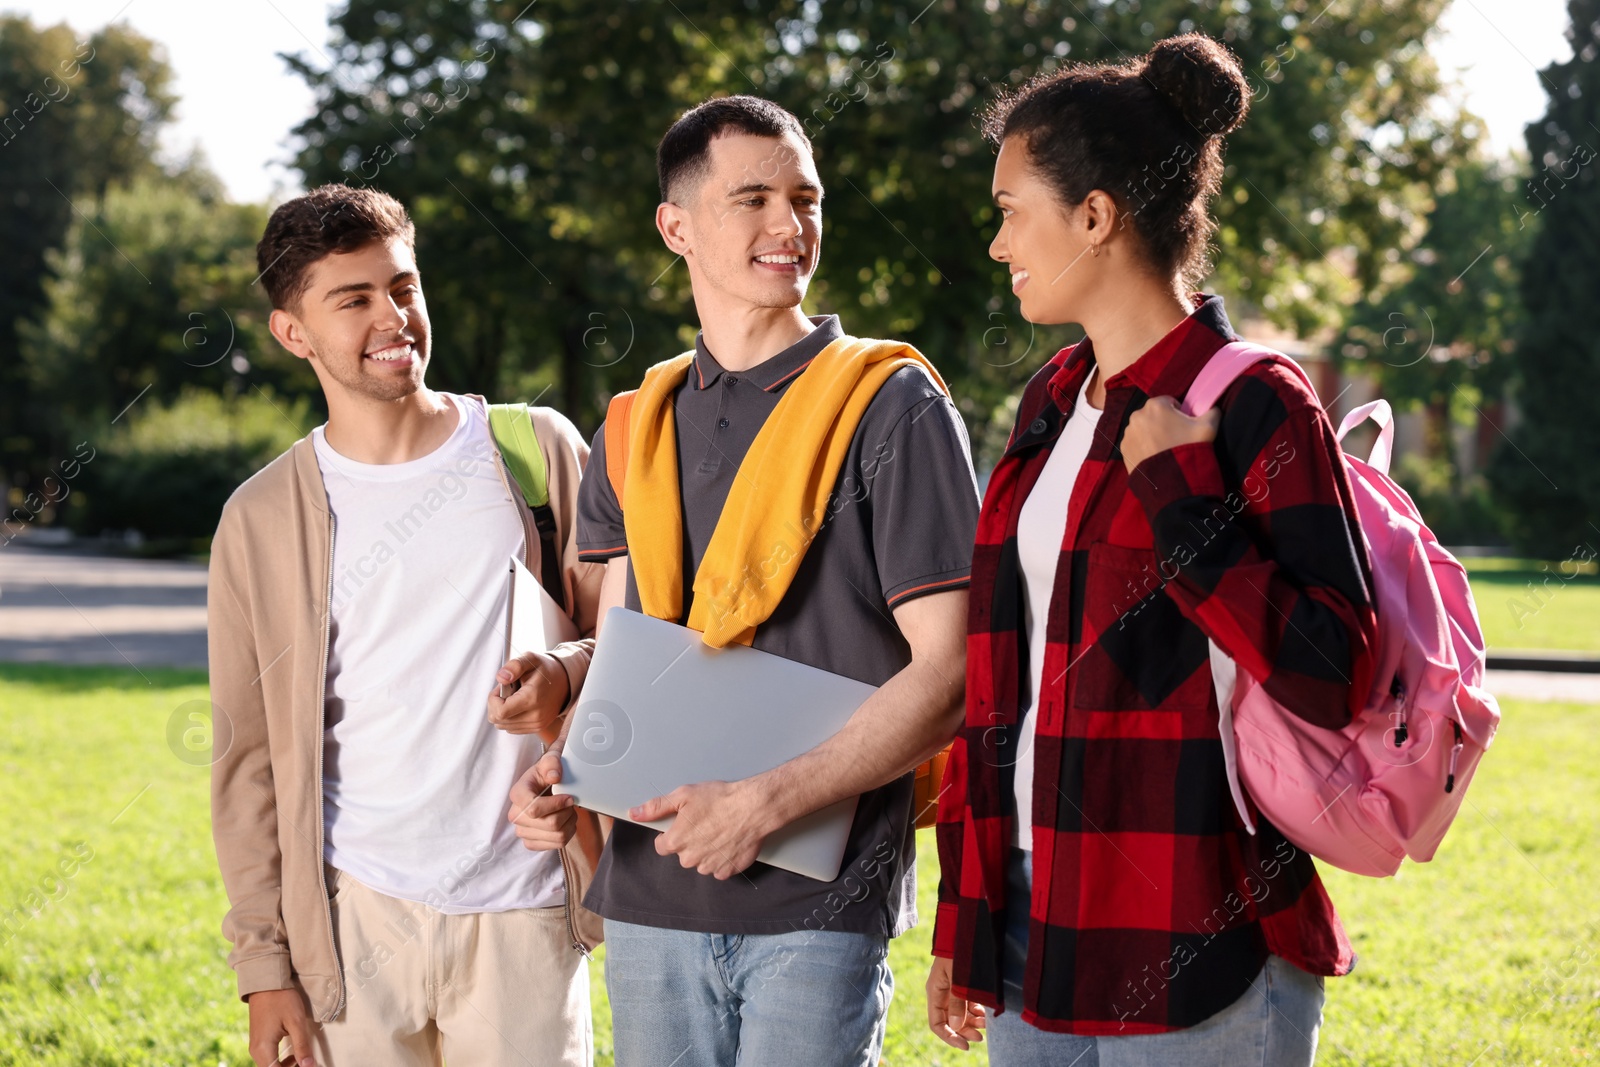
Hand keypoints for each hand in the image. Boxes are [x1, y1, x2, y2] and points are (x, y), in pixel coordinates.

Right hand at [247, 987, 315, 1066]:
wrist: (266, 982)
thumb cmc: (281, 999)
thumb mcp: (296, 1022)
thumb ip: (302, 1046)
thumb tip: (309, 1066)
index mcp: (263, 1049)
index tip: (308, 1065)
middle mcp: (256, 1051)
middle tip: (307, 1062)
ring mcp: (255, 1046)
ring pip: (270, 1066)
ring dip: (286, 1066)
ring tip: (302, 1058)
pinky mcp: (258, 1040)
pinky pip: (268, 1058)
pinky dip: (280, 1060)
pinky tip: (293, 1053)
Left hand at [487, 651, 569, 739]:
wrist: (565, 681)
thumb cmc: (546, 670)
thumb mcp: (530, 659)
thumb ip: (514, 666)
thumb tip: (501, 678)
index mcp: (532, 698)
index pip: (499, 712)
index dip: (493, 700)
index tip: (501, 688)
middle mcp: (535, 716)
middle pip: (498, 720)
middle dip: (496, 705)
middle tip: (507, 691)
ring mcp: (537, 724)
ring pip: (503, 725)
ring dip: (502, 711)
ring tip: (514, 697)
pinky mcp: (537, 728)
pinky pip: (511, 728)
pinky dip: (510, 717)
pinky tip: (518, 705)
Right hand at [507, 747, 577, 850]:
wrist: (543, 785)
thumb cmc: (546, 773)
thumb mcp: (550, 760)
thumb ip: (552, 763)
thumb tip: (554, 777)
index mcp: (517, 794)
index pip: (534, 808)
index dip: (556, 804)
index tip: (569, 797)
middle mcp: (515, 815)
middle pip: (550, 824)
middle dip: (567, 813)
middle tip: (570, 802)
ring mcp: (522, 831)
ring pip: (557, 836)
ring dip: (570, 822)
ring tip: (568, 811)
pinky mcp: (531, 843)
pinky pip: (557, 845)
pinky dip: (568, 833)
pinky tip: (566, 822)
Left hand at [631, 779, 772, 879]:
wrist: (753, 807)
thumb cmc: (720, 799)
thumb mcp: (684, 795)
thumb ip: (656, 807)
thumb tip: (635, 813)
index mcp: (676, 841)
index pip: (661, 846)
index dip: (671, 834)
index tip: (683, 825)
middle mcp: (690, 858)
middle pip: (682, 854)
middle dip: (690, 841)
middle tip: (705, 823)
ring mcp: (709, 866)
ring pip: (700, 862)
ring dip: (706, 850)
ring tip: (719, 830)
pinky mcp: (727, 871)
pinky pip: (718, 868)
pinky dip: (722, 858)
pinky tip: (728, 841)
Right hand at [926, 956, 985, 1049]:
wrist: (965, 927)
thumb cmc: (960, 950)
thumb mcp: (958, 977)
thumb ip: (957, 1002)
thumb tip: (955, 1027)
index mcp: (935, 991)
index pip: (936, 1023)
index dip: (950, 1037)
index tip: (966, 1045)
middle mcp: (942, 993)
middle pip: (950, 1021)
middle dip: (964, 1031)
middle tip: (981, 1037)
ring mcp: (953, 988)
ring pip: (960, 1014)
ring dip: (972, 1022)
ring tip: (986, 1024)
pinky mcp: (964, 983)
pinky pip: (968, 1004)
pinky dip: (976, 1011)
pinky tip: (986, 1013)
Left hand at [1121, 395, 1219, 471]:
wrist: (1172, 480)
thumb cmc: (1189, 448)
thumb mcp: (1208, 427)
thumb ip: (1212, 411)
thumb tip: (1213, 407)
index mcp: (1156, 405)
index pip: (1169, 402)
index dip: (1179, 413)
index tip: (1184, 426)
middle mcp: (1137, 415)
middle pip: (1154, 414)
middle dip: (1163, 423)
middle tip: (1175, 438)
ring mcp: (1128, 433)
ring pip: (1143, 428)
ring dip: (1152, 434)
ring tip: (1165, 449)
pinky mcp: (1124, 449)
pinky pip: (1136, 442)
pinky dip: (1143, 446)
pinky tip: (1155, 456)